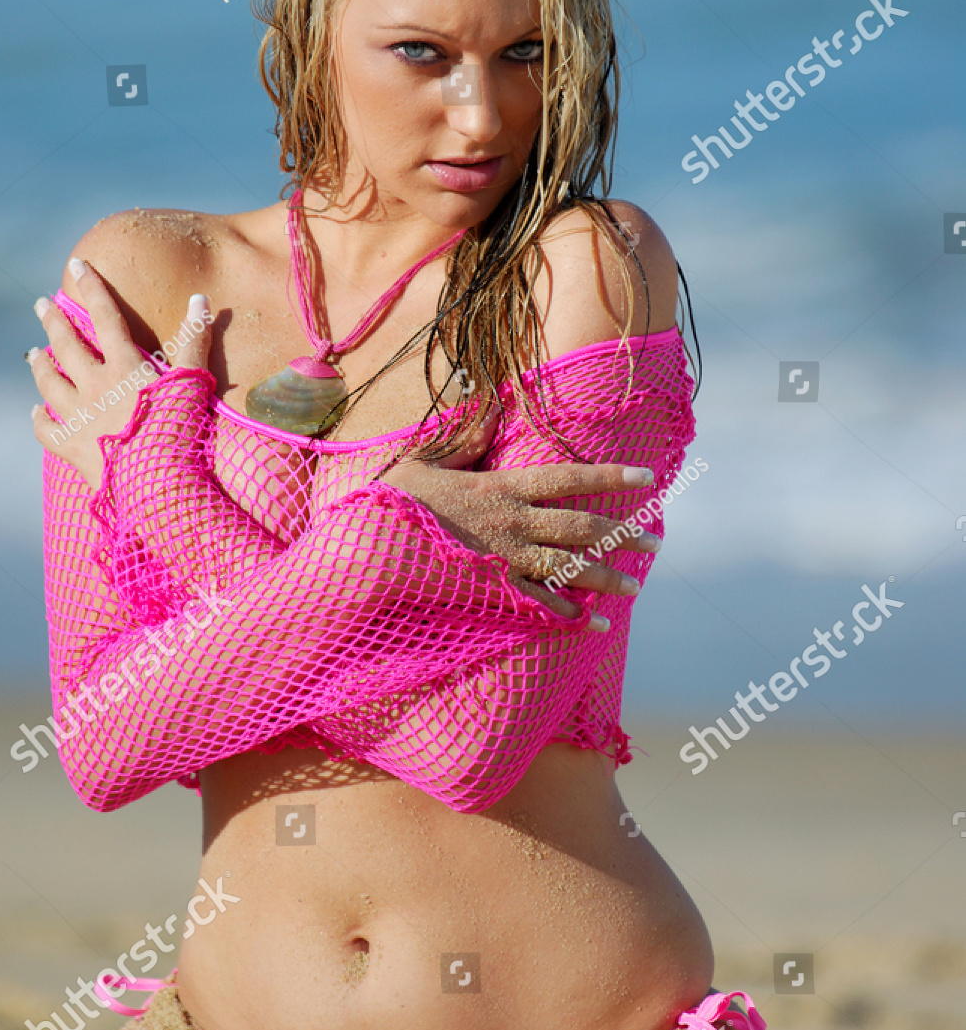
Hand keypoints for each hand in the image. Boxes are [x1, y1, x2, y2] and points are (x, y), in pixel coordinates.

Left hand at [28, 257, 211, 488]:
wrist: (157, 482)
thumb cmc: (178, 430)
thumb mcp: (193, 380)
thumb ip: (195, 339)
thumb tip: (201, 299)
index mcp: (124, 365)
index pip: (105, 316)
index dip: (91, 288)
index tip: (76, 266)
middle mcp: (94, 385)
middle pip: (67, 345)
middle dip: (53, 321)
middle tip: (41, 304)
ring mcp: (79, 417)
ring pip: (50, 383)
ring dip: (41, 365)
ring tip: (33, 353)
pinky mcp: (73, 447)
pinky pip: (47, 429)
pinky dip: (39, 418)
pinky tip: (36, 411)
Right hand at [384, 452, 660, 621]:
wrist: (371, 551)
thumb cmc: (390, 502)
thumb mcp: (424, 459)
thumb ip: (464, 438)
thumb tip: (490, 406)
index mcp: (501, 486)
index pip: (569, 477)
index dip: (610, 476)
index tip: (647, 478)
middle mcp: (514, 523)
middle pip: (582, 528)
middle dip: (624, 534)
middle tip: (657, 542)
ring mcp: (506, 560)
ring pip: (570, 569)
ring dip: (607, 577)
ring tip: (636, 585)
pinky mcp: (493, 593)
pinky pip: (540, 607)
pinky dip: (570, 617)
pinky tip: (593, 623)